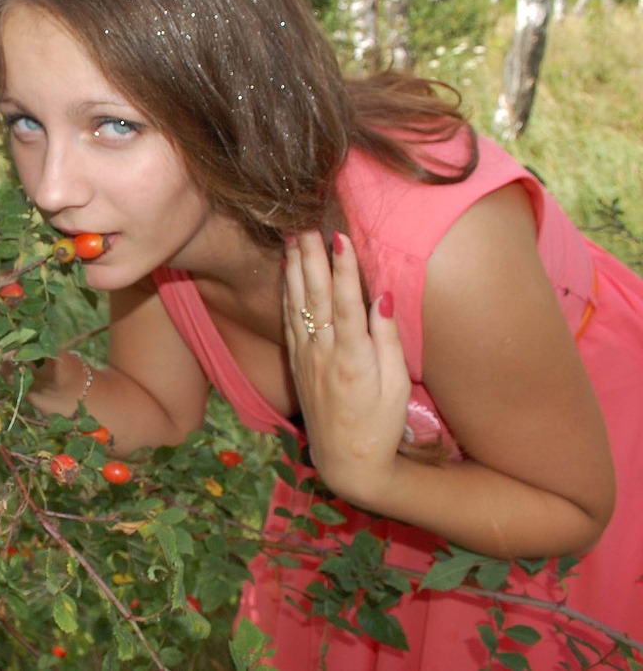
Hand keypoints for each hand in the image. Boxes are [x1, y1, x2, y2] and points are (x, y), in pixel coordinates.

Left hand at [282, 230, 409, 508]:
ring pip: (298, 303)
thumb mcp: (396, 385)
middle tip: (307, 222)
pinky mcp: (298, 363)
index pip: (347, 304)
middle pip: (316, 296)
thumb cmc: (381, 423)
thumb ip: (388, 339)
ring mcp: (307, 357)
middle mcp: (324, 354)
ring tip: (293, 235)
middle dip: (312, 257)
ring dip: (295, 268)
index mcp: (354, 359)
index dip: (343, 269)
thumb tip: (384, 296)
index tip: (340, 236)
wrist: (346, 461)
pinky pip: (289, 320)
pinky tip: (287, 271)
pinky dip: (287, 292)